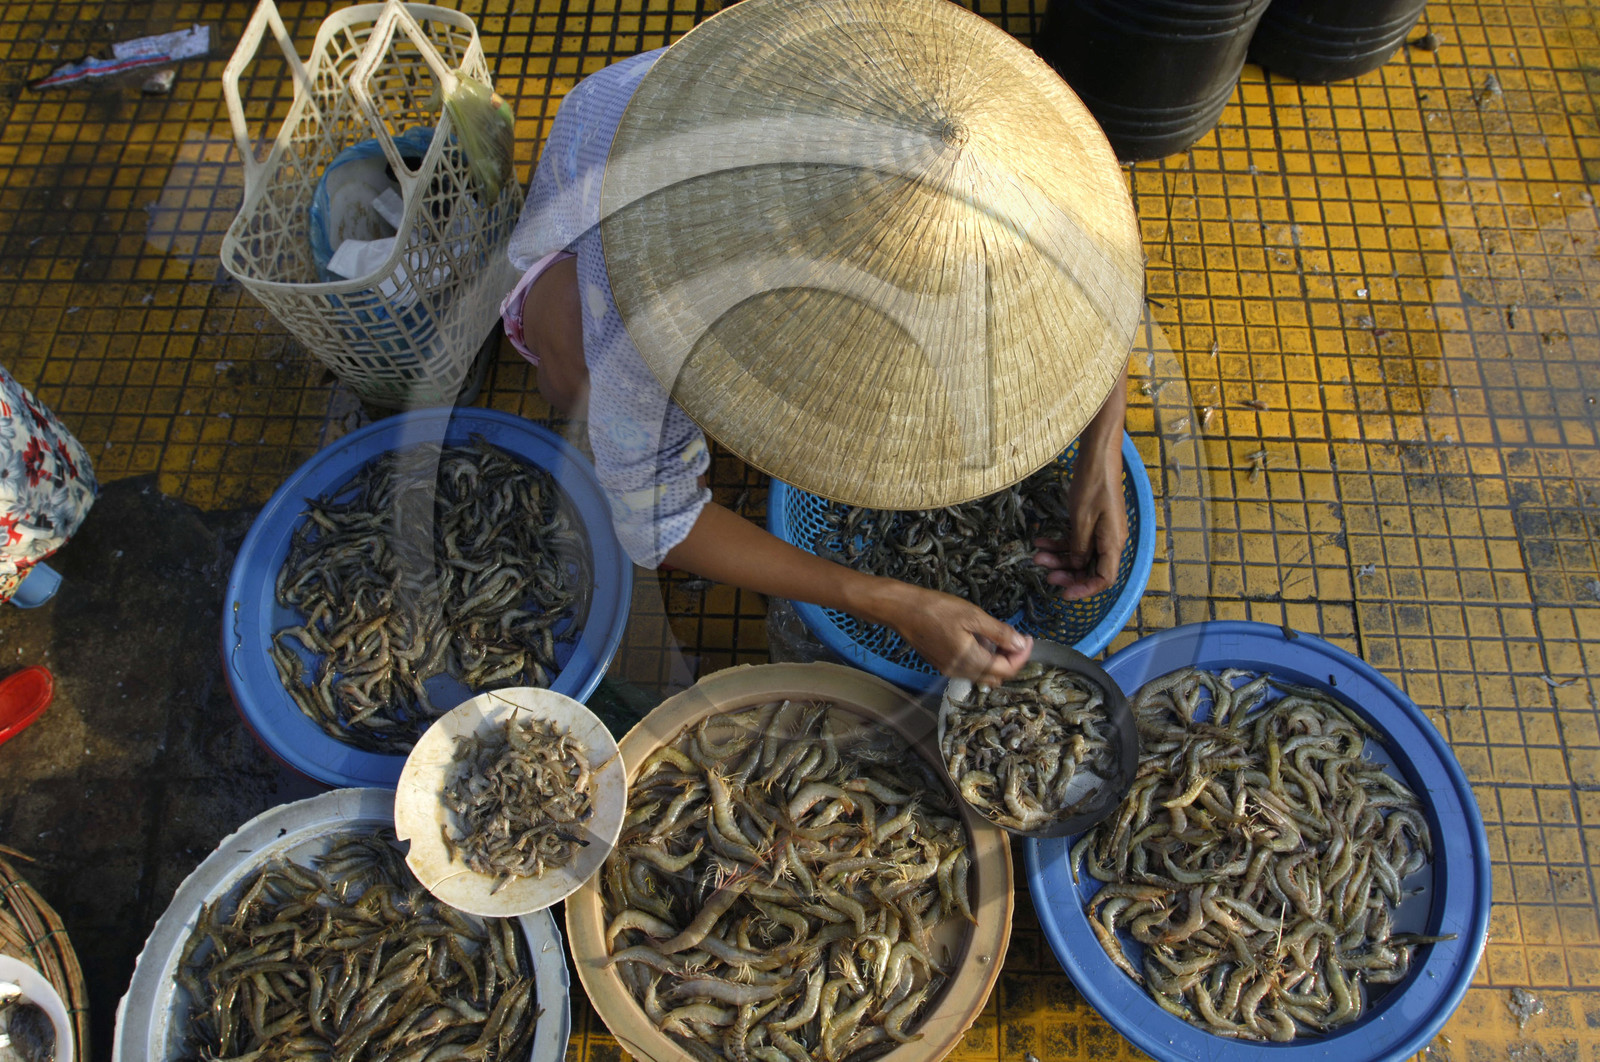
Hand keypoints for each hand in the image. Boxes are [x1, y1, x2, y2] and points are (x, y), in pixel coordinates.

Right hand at [882, 584, 1032, 684]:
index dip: (1022, 655)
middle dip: (1012, 659)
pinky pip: (970, 669)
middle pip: (997, 676)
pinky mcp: (942, 664)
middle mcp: (961, 672)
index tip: (1028, 637)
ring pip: (984, 674)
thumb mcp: (973, 616)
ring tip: (998, 636)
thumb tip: (1022, 645)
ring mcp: (949, 670)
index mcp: (971, 661)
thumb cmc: (936, 609)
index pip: (1007, 669)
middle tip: (1016, 637)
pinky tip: (979, 639)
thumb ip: (1000, 633)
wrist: (902, 610)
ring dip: (997, 660)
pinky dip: (982, 658)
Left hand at [1034, 451, 1127, 600]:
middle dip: (1066, 573)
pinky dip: (1059, 543)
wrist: (1097, 457)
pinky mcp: (1092, 523)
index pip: (1104, 579)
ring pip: (1080, 555)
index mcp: (1113, 543)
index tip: (1063, 594)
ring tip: (1036, 555)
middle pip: (1090, 569)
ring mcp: (1101, 532)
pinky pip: (1076, 540)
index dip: (1084, 589)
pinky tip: (1041, 540)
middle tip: (1044, 573)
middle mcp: (1110, 541)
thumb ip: (1079, 547)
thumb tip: (1076, 566)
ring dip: (1058, 558)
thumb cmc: (1093, 486)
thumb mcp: (1081, 520)